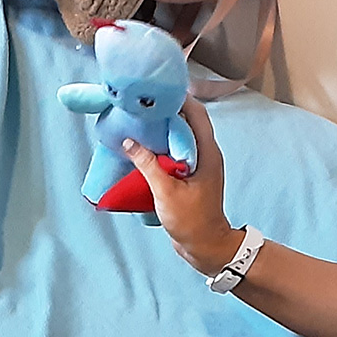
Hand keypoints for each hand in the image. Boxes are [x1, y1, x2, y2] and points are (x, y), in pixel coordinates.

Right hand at [121, 99, 241, 274]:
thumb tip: (129, 142)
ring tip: (138, 121)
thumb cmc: (192, 221)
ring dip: (161, 129)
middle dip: (165, 111)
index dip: (179, 98)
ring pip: (179, 138)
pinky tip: (142, 147)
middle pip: (186, 122)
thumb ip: (148, 165)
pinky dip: (160, 147)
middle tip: (142, 103)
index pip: (196, 114)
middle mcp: (205, 154)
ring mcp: (197, 165)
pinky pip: (174, 153)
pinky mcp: (188, 176)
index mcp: (207, 153)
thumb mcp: (166, 192)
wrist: (205, 247)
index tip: (157, 88)